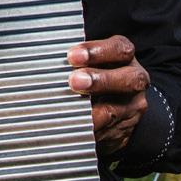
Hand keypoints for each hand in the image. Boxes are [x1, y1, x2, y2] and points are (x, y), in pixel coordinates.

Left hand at [67, 35, 149, 155]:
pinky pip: (108, 131)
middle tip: (74, 81)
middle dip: (99, 80)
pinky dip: (89, 129)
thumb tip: (46, 53)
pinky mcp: (125, 129)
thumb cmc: (97, 72)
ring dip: (92, 111)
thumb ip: (78, 57)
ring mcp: (132, 106)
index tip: (72, 56)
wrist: (118, 104)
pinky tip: (73, 125)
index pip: (119, 49)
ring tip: (71, 108)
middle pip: (127, 79)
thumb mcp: (94, 59)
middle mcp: (135, 80)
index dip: (97, 51)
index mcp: (125, 57)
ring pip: (116, 110)